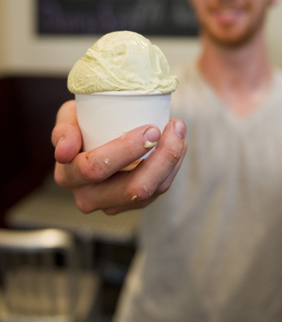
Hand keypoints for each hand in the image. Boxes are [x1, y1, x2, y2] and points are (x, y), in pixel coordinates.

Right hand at [52, 100, 186, 213]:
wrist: (94, 135)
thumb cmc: (81, 124)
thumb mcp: (67, 118)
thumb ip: (63, 130)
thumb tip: (65, 152)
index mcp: (69, 176)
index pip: (96, 169)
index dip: (126, 150)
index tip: (150, 128)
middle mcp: (90, 197)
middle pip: (133, 189)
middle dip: (162, 158)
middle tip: (173, 128)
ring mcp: (115, 203)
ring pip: (152, 192)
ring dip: (173, 159)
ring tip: (178, 130)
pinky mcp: (135, 203)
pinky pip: (161, 188)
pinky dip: (174, 164)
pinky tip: (178, 142)